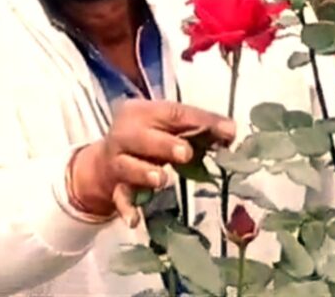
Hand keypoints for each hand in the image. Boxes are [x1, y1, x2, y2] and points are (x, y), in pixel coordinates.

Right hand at [69, 99, 235, 226]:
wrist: (105, 164)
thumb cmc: (146, 141)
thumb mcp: (167, 129)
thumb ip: (196, 130)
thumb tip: (230, 133)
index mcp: (141, 113)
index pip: (171, 113)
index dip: (200, 121)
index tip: (228, 132)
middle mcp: (124, 134)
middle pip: (142, 137)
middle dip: (164, 144)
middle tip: (186, 153)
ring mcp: (117, 162)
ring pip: (127, 165)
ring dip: (143, 172)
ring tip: (161, 179)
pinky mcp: (114, 188)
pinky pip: (119, 198)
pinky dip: (126, 208)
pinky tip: (134, 220)